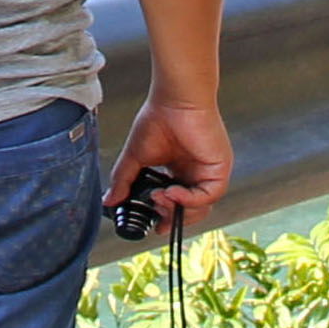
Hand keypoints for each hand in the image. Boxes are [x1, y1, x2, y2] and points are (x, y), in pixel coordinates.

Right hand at [109, 96, 231, 232]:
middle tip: (157, 216)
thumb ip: (124, 180)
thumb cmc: (159, 119)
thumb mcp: (136, 157)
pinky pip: (209, 195)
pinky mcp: (220, 168)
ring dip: (179, 209)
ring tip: (160, 198)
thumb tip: (108, 201)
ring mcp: (210, 172)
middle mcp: (197, 173)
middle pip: (191, 210)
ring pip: (202, 207)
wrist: (175, 100)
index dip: (168, 217)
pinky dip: (190, 199)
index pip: (179, 203)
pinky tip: (172, 192)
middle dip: (172, 217)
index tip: (155, 227)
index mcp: (181, 170)